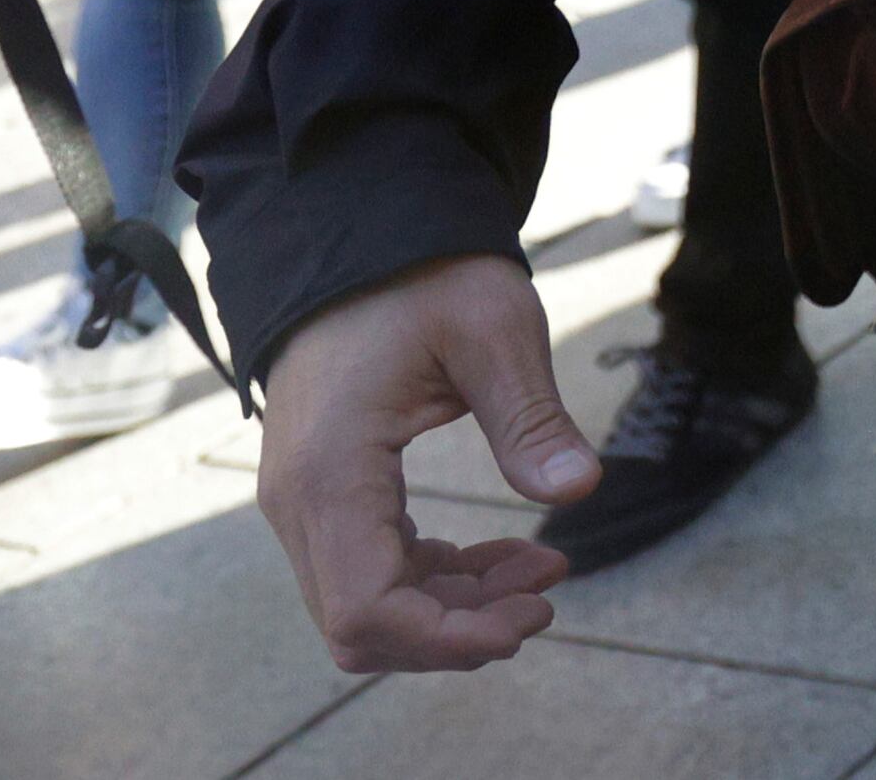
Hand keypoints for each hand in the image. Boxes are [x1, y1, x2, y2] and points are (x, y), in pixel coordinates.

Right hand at [254, 253, 598, 671]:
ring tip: (542, 569)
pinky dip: (434, 580)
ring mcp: (304, 502)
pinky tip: (502, 555)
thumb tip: (578, 489)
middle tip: (546, 594)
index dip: (448, 638)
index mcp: (330, 473)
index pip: (367, 610)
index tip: (532, 615)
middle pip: (362, 626)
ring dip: (452, 608)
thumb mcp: (493, 329)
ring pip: (366, 605)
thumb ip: (529, 415)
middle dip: (458, 630)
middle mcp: (298, 503)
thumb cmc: (423, 275)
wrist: (359, 237)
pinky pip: (369, 570)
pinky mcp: (325, 493)